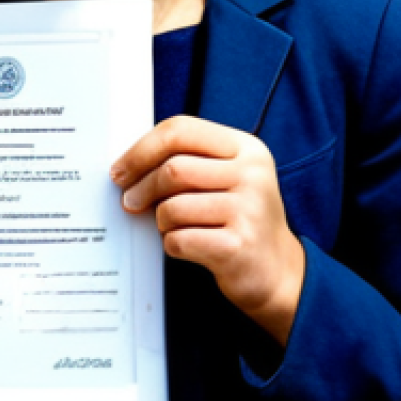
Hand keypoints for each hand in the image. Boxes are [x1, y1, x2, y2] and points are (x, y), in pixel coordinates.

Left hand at [110, 116, 304, 345]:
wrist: (278, 271)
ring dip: (160, 219)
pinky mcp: (239, 246)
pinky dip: (171, 243)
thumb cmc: (240, 216)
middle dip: (142, 187)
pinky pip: (180, 239)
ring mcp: (249, 210)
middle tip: (129, 200)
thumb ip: (188, 159)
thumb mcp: (227, 175)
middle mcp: (252, 174)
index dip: (142, 148)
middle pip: (173, 169)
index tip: (121, 168)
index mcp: (246, 148)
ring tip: (170, 226)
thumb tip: (129, 164)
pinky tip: (185, 244)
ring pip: (173, 206)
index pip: (181, 130)